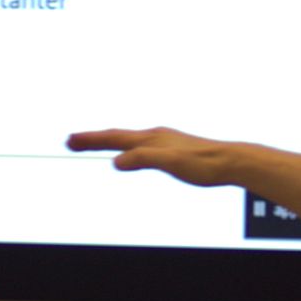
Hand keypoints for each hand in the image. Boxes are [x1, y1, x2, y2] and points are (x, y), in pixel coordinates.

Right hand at [66, 126, 232, 185]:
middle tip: (71, 141)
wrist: (230, 162)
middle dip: (93, 139)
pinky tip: (133, 152)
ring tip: (94, 144)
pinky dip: (127, 147)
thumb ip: (145, 159)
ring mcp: (164, 141)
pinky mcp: (173, 149)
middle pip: (118, 136)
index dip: (91, 140)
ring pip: (130, 139)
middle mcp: (156, 136)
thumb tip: (118, 162)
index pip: (114, 139)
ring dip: (109, 142)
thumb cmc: (204, 164)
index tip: (70, 140)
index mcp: (152, 138)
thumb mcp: (171, 163)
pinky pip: (142, 146)